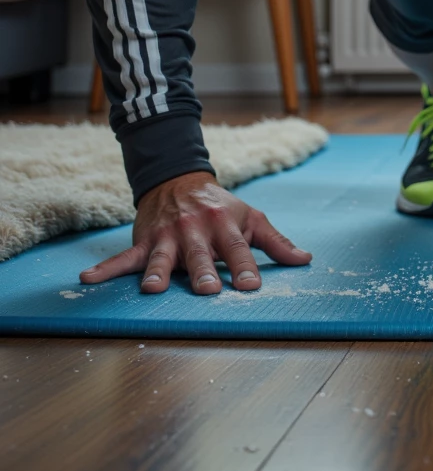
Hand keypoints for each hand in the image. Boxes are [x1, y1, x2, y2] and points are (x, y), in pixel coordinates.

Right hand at [79, 171, 311, 295]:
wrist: (179, 179)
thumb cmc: (221, 206)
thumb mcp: (251, 217)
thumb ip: (276, 241)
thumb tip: (306, 261)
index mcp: (225, 225)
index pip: (238, 249)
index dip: (244, 268)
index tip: (250, 287)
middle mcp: (196, 230)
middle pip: (201, 256)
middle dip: (204, 273)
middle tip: (208, 291)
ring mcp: (168, 236)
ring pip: (163, 257)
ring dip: (157, 272)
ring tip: (152, 289)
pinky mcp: (144, 241)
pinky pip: (123, 258)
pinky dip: (105, 270)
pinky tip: (88, 281)